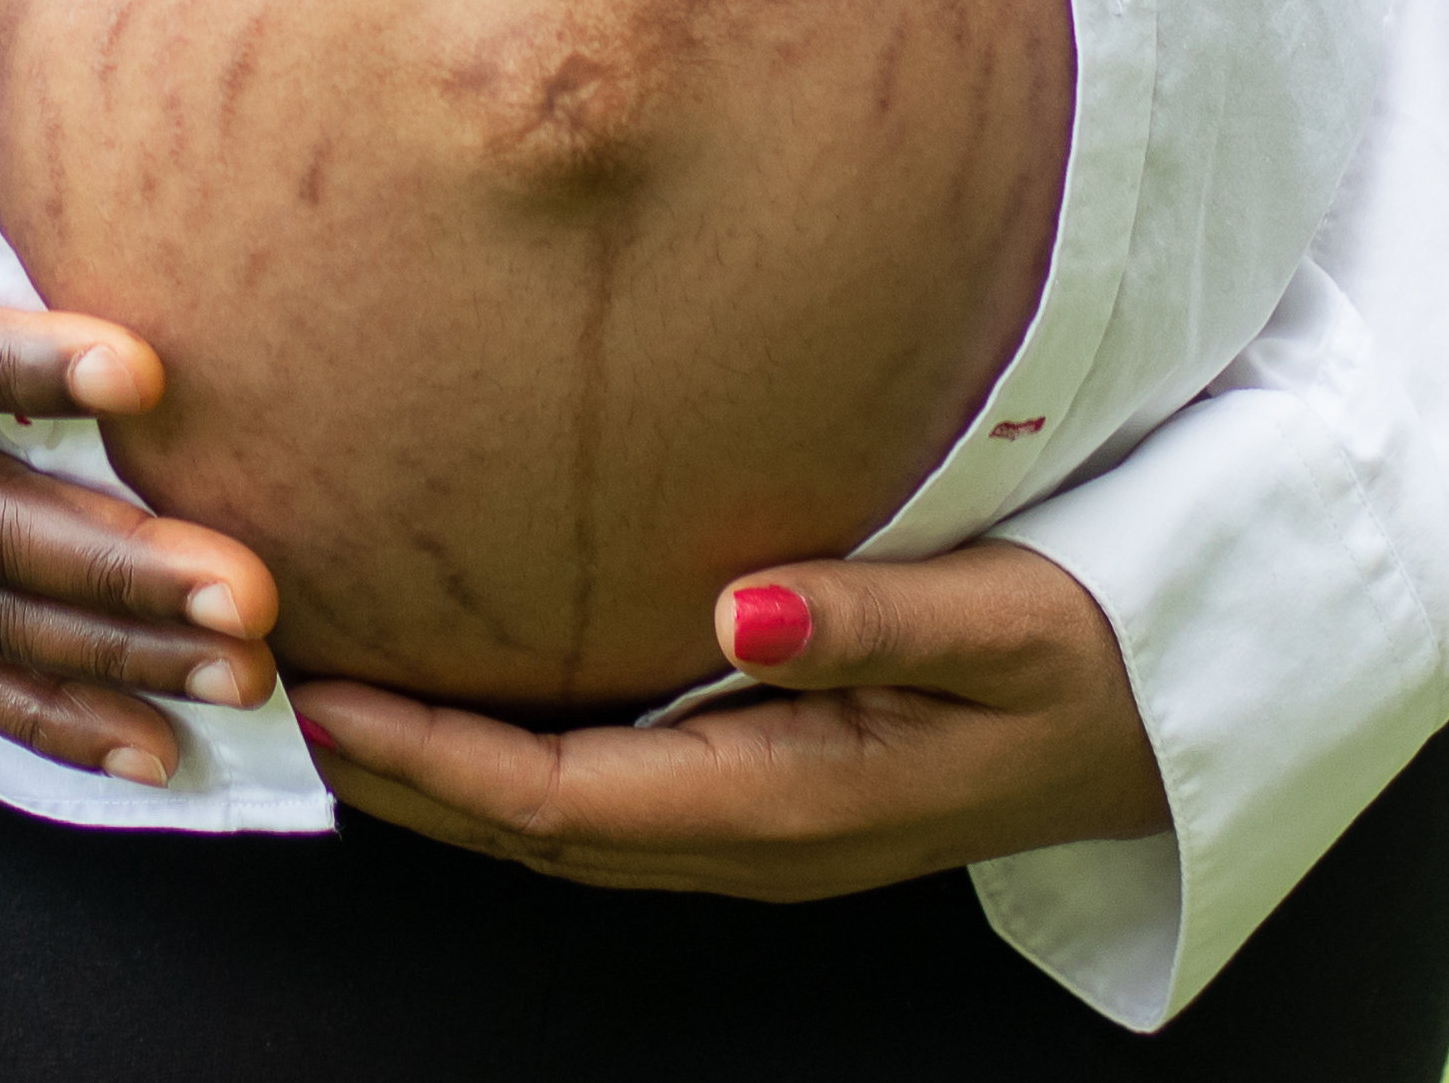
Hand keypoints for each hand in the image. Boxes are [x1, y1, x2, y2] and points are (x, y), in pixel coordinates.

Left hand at [295, 543, 1165, 898]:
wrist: (1178, 720)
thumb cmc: (1096, 654)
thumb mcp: (1004, 623)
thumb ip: (865, 616)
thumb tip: (731, 610)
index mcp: (794, 803)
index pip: (568, 800)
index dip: (436, 761)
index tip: (327, 705)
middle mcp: (756, 838)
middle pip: (532, 829)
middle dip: (396, 778)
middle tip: (270, 697)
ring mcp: (760, 828)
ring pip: (557, 824)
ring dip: (437, 779)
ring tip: (325, 703)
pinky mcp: (767, 796)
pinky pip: (602, 797)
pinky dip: (505, 765)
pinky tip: (458, 708)